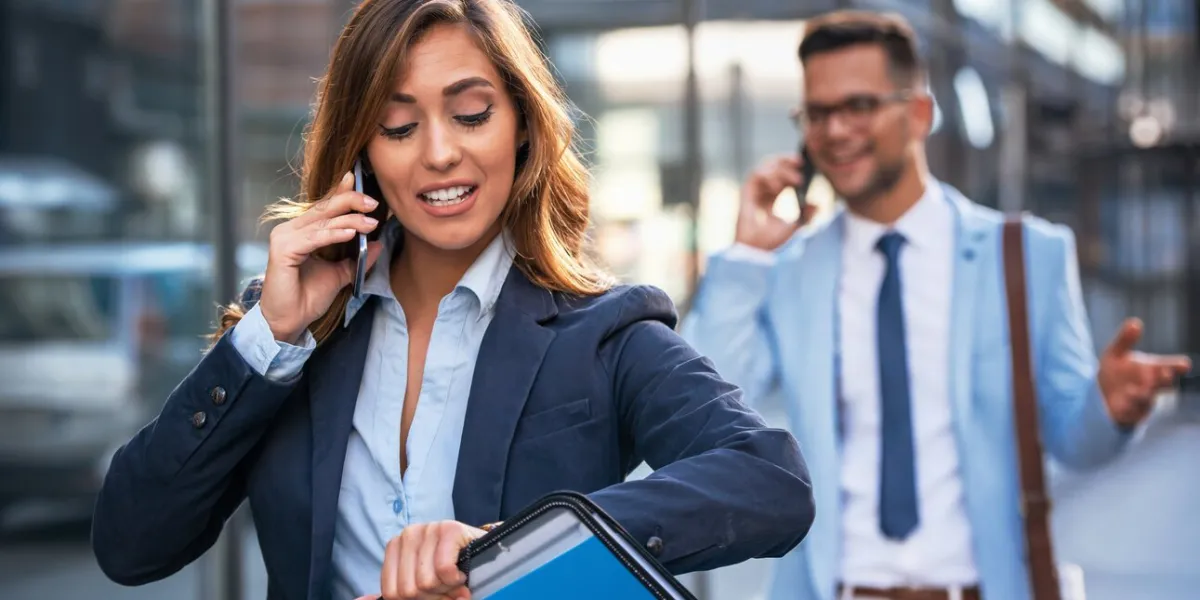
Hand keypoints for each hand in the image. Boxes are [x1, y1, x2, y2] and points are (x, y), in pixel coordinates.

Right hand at [259, 171, 384, 343]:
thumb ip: (356, 259)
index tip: (359, 179)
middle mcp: (290, 229)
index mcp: (301, 231)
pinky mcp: (283, 250)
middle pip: (324, 208)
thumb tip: (377, 244)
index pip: (324, 206)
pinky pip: (314, 238)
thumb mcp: (339, 275)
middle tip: (373, 203)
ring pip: (322, 222)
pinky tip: (351, 233)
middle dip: (351, 202)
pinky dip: (334, 234)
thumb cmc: (307, 298)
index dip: (341, 192)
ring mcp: (284, 238)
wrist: (289, 321)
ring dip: (349, 221)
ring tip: (371, 223)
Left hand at [367, 520, 484, 599]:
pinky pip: (443, 570)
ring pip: (426, 582)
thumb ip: (393, 591)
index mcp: (395, 547)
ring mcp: (428, 529)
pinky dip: (455, 580)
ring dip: (446, 590)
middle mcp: (408, 534)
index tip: (432, 594)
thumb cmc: (450, 570)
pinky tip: (461, 573)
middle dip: (432, 596)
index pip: (392, 592)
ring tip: (454, 580)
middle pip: (408, 590)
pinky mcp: (449, 529)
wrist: (488, 554)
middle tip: (446, 588)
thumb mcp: (418, 583)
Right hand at [734, 154, 817, 250]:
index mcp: (770, 199)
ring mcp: (753, 191)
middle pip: (771, 167)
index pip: (779, 176)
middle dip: (785, 161)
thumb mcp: (794, 226)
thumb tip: (817, 205)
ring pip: (765, 168)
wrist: (756, 249)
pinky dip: (770, 176)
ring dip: (782, 170)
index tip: (803, 165)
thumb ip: (805, 215)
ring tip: (797, 181)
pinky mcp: (746, 192)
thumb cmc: (770, 241)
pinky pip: (757, 174)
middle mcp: (760, 192)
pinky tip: (780, 187)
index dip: (789, 167)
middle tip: (800, 162)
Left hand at [1098, 318, 1191, 426]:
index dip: (1177, 365)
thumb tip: (1135, 322)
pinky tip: (1126, 399)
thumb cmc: (1115, 372)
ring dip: (1145, 394)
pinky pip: (1130, 413)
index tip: (1185, 364)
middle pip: (1162, 384)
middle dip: (1163, 380)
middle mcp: (1150, 387)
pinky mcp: (1128, 415)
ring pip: (1147, 399)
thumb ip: (1125, 340)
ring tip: (1141, 388)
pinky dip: (1130, 406)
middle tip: (1165, 373)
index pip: (1168, 366)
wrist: (1098, 394)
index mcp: (1152, 370)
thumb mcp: (1115, 354)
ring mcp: (1141, 402)